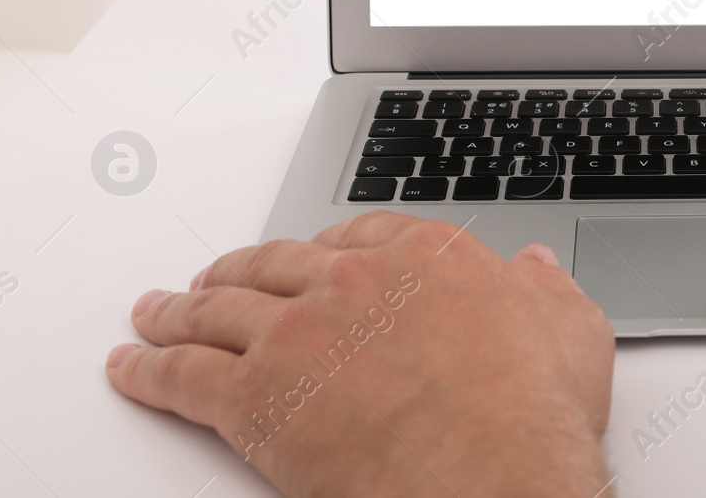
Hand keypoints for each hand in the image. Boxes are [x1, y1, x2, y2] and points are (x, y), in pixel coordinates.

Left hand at [106, 212, 614, 497]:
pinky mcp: (256, 395)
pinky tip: (133, 368)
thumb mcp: (573, 333)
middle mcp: (356, 279)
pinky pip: (185, 376)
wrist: (494, 475)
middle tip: (213, 278)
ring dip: (179, 310)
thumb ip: (548, 292)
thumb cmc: (533, 415)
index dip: (325, 246)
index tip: (309, 255)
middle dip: (238, 270)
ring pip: (219, 309)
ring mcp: (300, 332)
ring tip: (156, 313)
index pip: (360, 233)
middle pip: (277, 263)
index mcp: (428, 257)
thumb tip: (534, 268)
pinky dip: (150, 370)